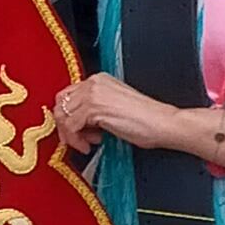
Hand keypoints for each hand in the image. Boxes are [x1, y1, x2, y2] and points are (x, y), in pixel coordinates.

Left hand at [51, 75, 189, 158]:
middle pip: (61, 104)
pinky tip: (91, 145)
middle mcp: (94, 82)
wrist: (163, 123)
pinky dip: (77, 140)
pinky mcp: (94, 107)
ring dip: (72, 135)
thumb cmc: (147, 120)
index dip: (69, 116)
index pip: (68, 95)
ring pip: (63, 116)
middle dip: (65, 126)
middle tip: (77, 140)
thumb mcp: (115, 108)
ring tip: (87, 144)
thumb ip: (95, 108)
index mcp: (99, 79)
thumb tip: (76, 122)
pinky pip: (71, 126)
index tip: (76, 132)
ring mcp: (93, 93)